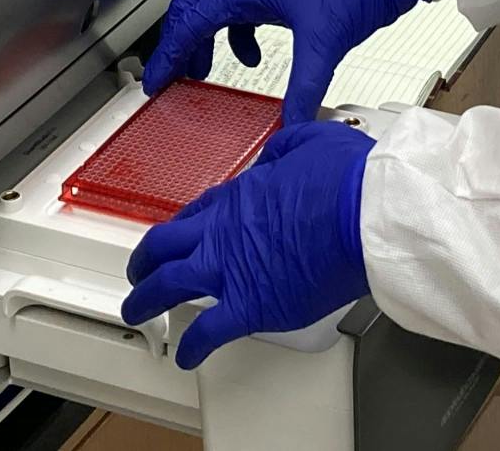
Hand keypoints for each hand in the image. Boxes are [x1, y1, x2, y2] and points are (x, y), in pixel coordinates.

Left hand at [122, 121, 374, 367]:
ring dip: (146, 298)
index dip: (184, 224)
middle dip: (145, 259)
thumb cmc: (346, 181)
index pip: (197, 210)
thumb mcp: (309, 142)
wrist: (362, 215)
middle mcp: (224, 231)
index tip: (180, 232)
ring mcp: (230, 269)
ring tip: (137, 309)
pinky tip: (186, 357)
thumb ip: (285, 149)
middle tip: (140, 269)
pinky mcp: (250, 305)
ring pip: (167, 285)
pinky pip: (207, 331)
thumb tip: (280, 153)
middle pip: (165, 245)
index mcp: (240, 194)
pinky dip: (192, 346)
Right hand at [144, 0, 428, 124]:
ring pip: (216, 12)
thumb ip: (304, 89)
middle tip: (170, 78)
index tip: (156, 80)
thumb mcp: (324, 45)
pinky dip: (236, 39)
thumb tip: (290, 124)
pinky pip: (241, 16)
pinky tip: (252, 60)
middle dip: (178, 44)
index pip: (192, 21)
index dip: (169, 53)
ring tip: (201, 73)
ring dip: (203, 42)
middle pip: (194, 10)